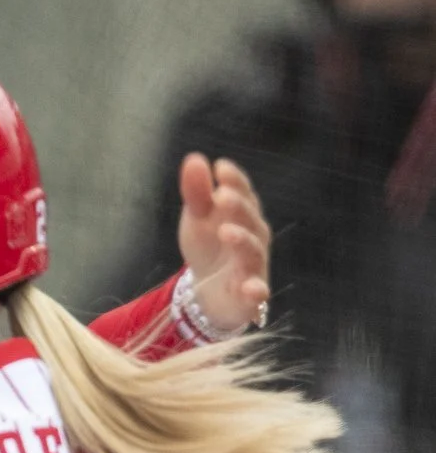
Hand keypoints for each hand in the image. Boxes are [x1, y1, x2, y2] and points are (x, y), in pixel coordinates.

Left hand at [175, 153, 270, 335]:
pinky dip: (256, 290)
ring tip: (225, 232)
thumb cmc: (209, 248)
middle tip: (221, 196)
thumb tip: (195, 158)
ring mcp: (254, 265)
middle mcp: (254, 237)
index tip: (221, 167)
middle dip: (238, 207)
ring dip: (242, 241)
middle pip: (250, 219)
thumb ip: (197, 192)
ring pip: (254, 252)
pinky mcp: (250, 294)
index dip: (235, 181)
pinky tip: (252, 289)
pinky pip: (258, 292)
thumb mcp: (198, 219)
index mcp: (243, 215)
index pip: (244, 193)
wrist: (209, 293)